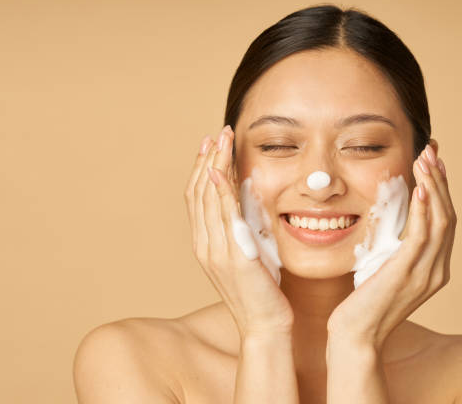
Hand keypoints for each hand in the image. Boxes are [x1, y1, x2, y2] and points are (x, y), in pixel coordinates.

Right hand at [184, 125, 293, 338]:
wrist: (264, 326)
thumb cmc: (261, 292)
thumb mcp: (248, 254)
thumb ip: (241, 229)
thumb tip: (247, 201)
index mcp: (205, 244)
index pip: (197, 198)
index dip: (201, 170)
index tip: (211, 147)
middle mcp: (204, 245)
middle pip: (198, 193)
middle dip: (206, 160)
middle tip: (216, 135)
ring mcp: (215, 251)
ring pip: (208, 199)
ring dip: (214, 166)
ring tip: (221, 141)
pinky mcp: (233, 255)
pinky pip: (223, 216)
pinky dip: (220, 191)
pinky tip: (221, 170)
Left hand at [327, 143, 455, 349]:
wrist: (355, 336)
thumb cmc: (362, 304)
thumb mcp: (381, 269)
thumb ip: (392, 249)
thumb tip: (387, 221)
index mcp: (432, 268)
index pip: (443, 221)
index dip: (440, 190)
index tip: (432, 163)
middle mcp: (436, 269)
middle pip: (447, 215)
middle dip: (440, 180)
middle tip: (431, 151)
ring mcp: (425, 273)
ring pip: (440, 220)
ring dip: (434, 186)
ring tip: (426, 159)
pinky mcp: (407, 274)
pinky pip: (422, 236)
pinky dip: (424, 209)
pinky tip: (421, 188)